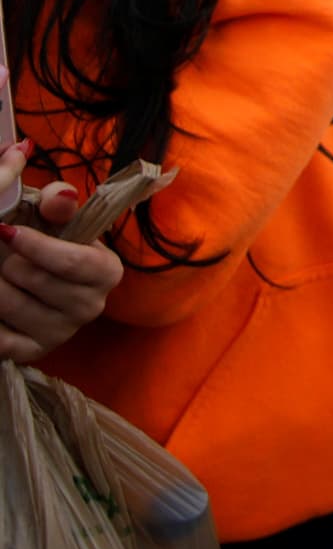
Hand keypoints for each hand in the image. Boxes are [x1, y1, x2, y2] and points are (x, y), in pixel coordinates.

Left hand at [0, 146, 123, 364]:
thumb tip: (60, 196)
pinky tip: (0, 297)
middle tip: (7, 255)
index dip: (35, 245)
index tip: (7, 231)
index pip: (70, 261)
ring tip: (0, 276)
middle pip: (34, 280)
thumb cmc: (48, 243)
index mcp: (106, 271)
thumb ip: (58, 202)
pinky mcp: (32, 352)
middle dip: (10, 262)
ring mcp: (61, 333)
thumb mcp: (56, 218)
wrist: (36, 277)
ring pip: (10, 304)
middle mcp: (91, 307)